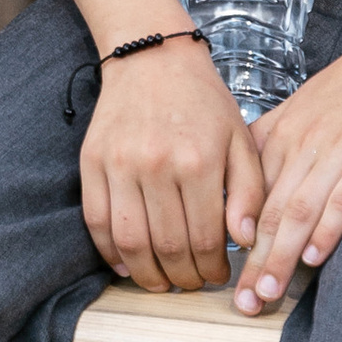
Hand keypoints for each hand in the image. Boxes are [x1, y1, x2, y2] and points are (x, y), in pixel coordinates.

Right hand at [80, 38, 264, 293]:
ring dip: (147, 275)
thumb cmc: (203, 102)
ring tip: (162, 283)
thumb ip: (249, 192)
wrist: (152, 57)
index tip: (218, 276)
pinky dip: (110, 251)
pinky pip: (96, 221)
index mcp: (199, 161)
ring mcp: (119, 165)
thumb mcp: (241, 140)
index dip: (213, 268)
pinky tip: (126, 264)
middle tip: (193, 284)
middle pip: (168, 247)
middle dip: (184, 277)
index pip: (207, 238)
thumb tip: (243, 241)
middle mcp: (157, 165)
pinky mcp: (91, 162)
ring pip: (130, 241)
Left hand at [234, 4, 341, 307]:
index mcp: (278, 135)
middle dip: (251, 263)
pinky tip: (315, 259)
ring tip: (267, 295)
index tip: (218, 274)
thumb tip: (251, 192)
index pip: (245, 196)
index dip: (231, 240)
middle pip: (267, 212)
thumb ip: (276, 147)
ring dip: (280, 257)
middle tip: (238, 304)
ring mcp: (335, 148)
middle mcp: (299, 144)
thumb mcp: (304, 110)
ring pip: (299, 210)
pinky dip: (329, 229)